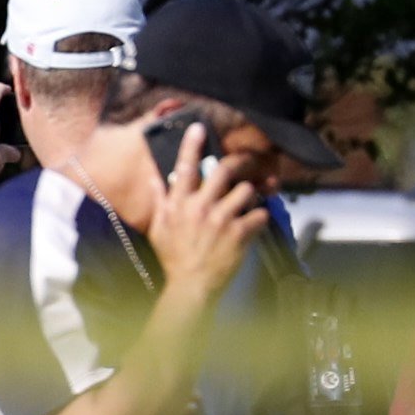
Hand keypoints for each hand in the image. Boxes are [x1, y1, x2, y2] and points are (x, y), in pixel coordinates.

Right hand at [146, 123, 266, 300]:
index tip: (198, 127)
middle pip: (223, 170)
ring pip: (246, 190)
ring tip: (246, 203)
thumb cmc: (173, 258)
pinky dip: (260, 217)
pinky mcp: (240, 234)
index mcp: (179, 204)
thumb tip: (154, 178)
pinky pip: (260, 214)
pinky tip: (254, 223)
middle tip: (242, 165)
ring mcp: (222, 220)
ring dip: (249, 195)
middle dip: (236, 164)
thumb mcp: (158, 229)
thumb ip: (158, 201)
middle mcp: (200, 207)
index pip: (185, 168)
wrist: (190, 287)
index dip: (192, 145)